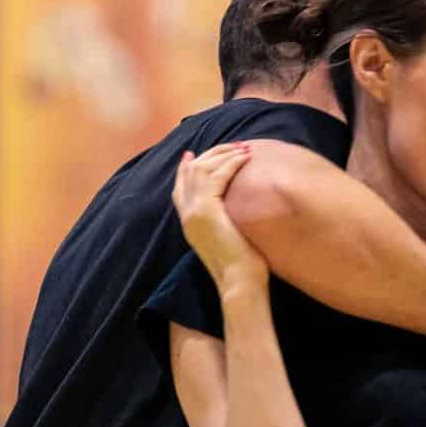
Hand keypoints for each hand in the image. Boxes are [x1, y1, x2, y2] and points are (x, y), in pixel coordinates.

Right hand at [174, 144, 267, 288]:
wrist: (238, 281)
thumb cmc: (241, 267)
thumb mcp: (227, 238)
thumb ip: (223, 221)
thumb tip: (236, 209)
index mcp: (188, 223)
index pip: (179, 188)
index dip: (184, 169)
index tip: (192, 154)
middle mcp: (186, 215)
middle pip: (190, 173)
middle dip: (210, 154)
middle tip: (233, 145)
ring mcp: (194, 211)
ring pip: (203, 169)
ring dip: (224, 154)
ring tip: (244, 148)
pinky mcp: (206, 210)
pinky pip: (218, 175)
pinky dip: (232, 162)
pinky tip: (246, 157)